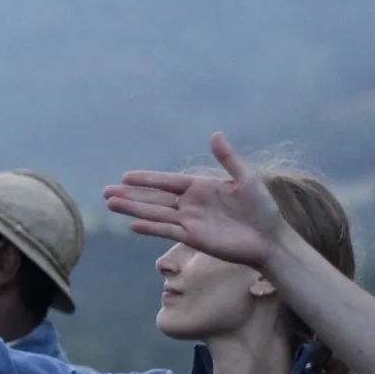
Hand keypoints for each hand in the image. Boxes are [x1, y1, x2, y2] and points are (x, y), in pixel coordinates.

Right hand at [103, 131, 286, 268]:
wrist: (268, 238)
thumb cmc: (261, 207)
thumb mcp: (246, 178)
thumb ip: (228, 159)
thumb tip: (215, 134)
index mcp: (200, 187)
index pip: (167, 181)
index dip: (147, 179)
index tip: (125, 176)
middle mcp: (189, 204)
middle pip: (154, 198)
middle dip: (130, 195)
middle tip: (106, 192)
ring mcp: (188, 221)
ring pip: (154, 214)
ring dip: (133, 210)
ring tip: (111, 205)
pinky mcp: (192, 238)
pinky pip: (167, 231)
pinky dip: (150, 228)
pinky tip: (133, 225)